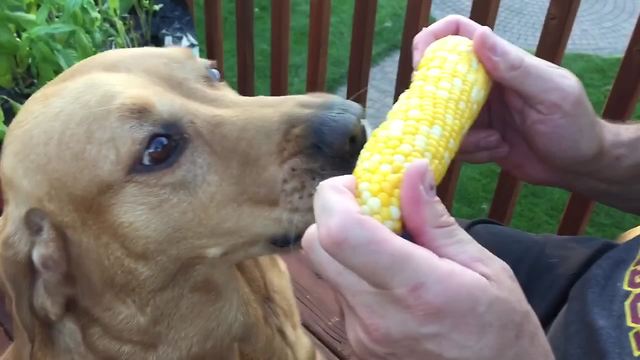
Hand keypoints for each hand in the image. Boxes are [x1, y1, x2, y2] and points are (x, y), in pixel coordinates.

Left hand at [301, 161, 552, 359]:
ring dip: (344, 243)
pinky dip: (354, 271)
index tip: (358, 183)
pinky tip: (390, 275)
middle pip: (316, 245)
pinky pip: (338, 291)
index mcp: (415, 289)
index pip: (339, 233)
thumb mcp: (483, 267)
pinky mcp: (356, 345)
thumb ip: (434, 220)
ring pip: (324, 267)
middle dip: (334, 214)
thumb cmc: (501, 327)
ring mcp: (361, 336)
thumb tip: (410, 170)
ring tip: (389, 245)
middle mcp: (376, 316)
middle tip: (373, 207)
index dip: (335, 197)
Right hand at [412, 15, 603, 187]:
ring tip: (497, 141)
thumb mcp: (549, 93)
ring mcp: (477, 112)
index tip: (421, 64)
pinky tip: (499, 150)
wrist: (579, 166)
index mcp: (500, 62)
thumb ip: (515, 66)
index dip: (432, 40)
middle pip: (438, 79)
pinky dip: (472, 151)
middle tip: (450, 119)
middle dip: (435, 101)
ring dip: (463, 134)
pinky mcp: (475, 138)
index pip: (458, 34)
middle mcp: (483, 84)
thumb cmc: (573, 125)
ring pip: (442, 117)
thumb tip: (479, 35)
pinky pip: (454, 143)